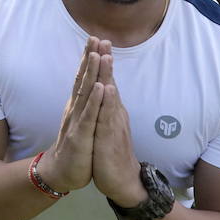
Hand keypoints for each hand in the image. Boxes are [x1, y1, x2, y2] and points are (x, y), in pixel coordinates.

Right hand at [36, 37, 104, 193]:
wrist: (61, 172)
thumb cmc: (75, 146)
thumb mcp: (81, 121)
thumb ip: (84, 104)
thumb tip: (89, 86)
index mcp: (78, 106)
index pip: (84, 78)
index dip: (89, 59)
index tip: (96, 39)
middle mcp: (75, 109)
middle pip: (83, 79)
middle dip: (90, 58)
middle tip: (95, 37)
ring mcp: (76, 121)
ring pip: (85, 93)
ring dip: (92, 73)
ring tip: (98, 54)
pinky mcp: (80, 136)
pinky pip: (89, 116)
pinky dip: (95, 101)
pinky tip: (101, 88)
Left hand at [89, 49, 144, 207]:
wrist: (123, 181)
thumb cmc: (112, 153)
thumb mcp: (105, 126)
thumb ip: (105, 109)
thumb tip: (104, 91)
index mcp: (109, 110)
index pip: (105, 81)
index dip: (100, 62)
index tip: (96, 40)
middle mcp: (114, 113)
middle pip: (109, 82)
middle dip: (104, 60)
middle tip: (102, 38)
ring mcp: (113, 124)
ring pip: (110, 96)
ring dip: (107, 76)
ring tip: (105, 56)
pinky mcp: (110, 138)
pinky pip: (108, 118)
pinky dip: (108, 102)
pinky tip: (108, 89)